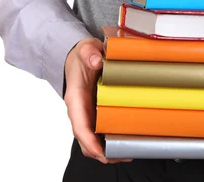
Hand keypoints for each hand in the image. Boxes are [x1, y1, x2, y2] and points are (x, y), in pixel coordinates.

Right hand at [64, 37, 132, 164]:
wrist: (79, 56)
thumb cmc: (81, 56)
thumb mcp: (85, 48)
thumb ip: (89, 52)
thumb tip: (97, 61)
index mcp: (75, 98)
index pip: (79, 125)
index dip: (89, 141)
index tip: (101, 152)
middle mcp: (79, 111)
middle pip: (86, 140)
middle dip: (101, 153)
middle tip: (122, 155)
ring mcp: (87, 114)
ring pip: (92, 140)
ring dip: (107, 150)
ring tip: (127, 152)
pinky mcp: (94, 113)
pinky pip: (99, 132)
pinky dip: (110, 140)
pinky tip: (125, 141)